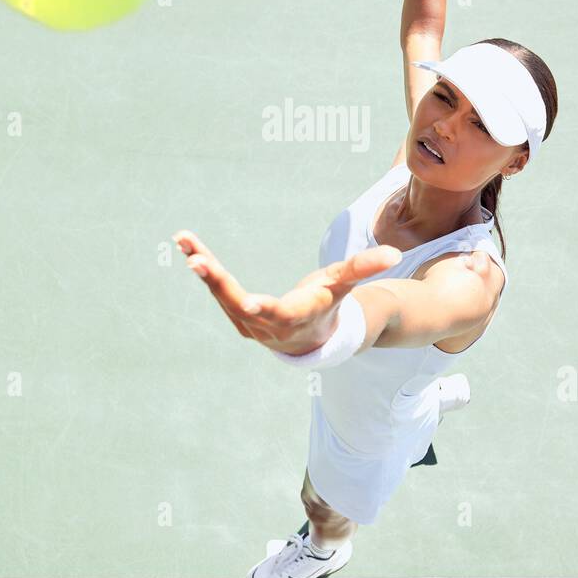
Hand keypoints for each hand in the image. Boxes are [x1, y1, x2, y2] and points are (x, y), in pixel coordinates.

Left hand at [173, 229, 401, 354]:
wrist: (314, 337)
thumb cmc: (331, 305)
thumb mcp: (345, 286)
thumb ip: (364, 268)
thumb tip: (394, 253)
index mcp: (295, 318)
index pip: (277, 314)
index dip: (262, 308)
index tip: (246, 301)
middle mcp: (266, 325)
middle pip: (237, 303)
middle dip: (216, 281)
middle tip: (195, 260)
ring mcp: (247, 323)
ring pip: (221, 294)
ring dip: (202, 268)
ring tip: (183, 240)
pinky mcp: (235, 315)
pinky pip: (217, 290)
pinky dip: (203, 270)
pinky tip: (186, 247)